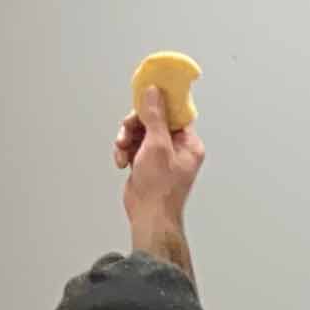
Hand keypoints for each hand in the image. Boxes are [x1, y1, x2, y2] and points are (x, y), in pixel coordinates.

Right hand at [117, 86, 205, 255]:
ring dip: (127, 138)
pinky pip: (133, 146)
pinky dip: (124, 151)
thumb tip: (154, 92)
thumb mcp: (157, 145)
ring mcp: (161, 155)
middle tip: (127, 129)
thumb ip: (155, 116)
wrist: (149, 216)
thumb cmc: (160, 189)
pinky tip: (122, 161)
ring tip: (123, 149)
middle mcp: (177, 148)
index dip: (159, 103)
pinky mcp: (146, 163)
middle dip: (136, 124)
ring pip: (140, 132)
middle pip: (153, 120)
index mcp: (188, 143)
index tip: (145, 96)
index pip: (175, 112)